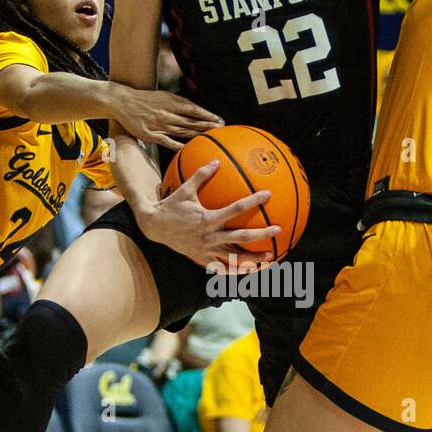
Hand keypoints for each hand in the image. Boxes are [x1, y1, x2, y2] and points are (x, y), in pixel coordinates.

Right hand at [111, 87, 222, 148]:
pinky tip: (188, 149)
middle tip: (222, 130)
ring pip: (182, 131)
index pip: (194, 110)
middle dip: (208, 125)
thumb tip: (194, 109)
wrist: (123, 102)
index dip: (208, 115)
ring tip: (210, 137)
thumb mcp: (163, 95)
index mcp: (171, 102)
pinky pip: (167, 141)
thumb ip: (178, 102)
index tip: (220, 120)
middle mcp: (168, 113)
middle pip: (192, 121)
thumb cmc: (145, 99)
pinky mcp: (151, 135)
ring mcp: (160, 125)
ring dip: (197, 135)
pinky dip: (178, 145)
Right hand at [139, 162, 281, 269]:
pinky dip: (236, 271)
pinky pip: (222, 269)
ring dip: (253, 259)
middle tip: (277, 230)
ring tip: (270, 257)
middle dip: (261, 234)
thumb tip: (217, 161)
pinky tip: (250, 271)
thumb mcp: (185, 189)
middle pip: (240, 238)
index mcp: (207, 219)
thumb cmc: (171, 206)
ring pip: (234, 259)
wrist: (154, 227)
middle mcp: (209, 237)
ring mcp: (206, 251)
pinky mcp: (202, 260)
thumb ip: (201, 175)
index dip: (252, 201)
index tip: (267, 194)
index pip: (235, 209)